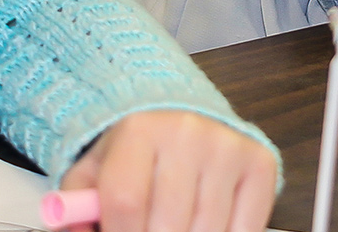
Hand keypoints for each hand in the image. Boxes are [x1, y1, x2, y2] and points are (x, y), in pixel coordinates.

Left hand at [60, 109, 276, 231]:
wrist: (178, 117)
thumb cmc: (133, 156)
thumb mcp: (92, 174)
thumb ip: (77, 209)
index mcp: (138, 130)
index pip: (126, 202)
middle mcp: (187, 132)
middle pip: (168, 224)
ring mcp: (227, 147)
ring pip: (207, 231)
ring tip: (172, 226)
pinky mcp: (259, 163)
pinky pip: (244, 230)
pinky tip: (202, 225)